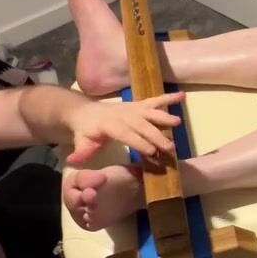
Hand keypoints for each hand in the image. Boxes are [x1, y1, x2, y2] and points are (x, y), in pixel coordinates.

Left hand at [65, 92, 184, 163]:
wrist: (84, 111)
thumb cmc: (86, 131)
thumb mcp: (81, 143)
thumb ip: (81, 152)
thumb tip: (74, 161)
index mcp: (109, 124)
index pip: (126, 133)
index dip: (138, 142)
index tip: (151, 153)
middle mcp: (123, 114)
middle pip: (142, 125)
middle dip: (156, 136)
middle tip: (170, 148)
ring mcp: (133, 108)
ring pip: (150, 112)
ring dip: (164, 116)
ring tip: (178, 122)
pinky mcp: (139, 105)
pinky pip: (155, 100)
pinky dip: (169, 97)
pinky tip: (182, 95)